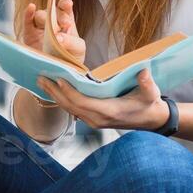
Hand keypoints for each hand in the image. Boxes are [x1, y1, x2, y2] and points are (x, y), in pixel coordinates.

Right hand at [20, 0, 86, 66]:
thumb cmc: (71, 58)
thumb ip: (72, 41)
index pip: (64, 7)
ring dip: (45, 18)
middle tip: (65, 25)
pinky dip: (27, 14)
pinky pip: (27, 22)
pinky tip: (31, 7)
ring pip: (39, 15)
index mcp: (66, 21)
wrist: (59, 73)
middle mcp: (52, 21)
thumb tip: (58, 38)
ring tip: (52, 29)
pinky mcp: (29, 35)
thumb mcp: (78, 49)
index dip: (65, 4)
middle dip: (58, 15)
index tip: (67, 5)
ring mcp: (40, 28)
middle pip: (52, 10)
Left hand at [35, 68, 170, 131]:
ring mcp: (94, 121)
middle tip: (40, 78)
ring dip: (56, 96)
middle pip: (70, 106)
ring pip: (70, 109)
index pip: (82, 103)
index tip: (58, 79)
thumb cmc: (149, 104)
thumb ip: (147, 83)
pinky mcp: (93, 119)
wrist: (152, 120)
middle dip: (55, 92)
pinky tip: (54, 91)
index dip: (69, 92)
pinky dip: (63, 100)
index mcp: (109, 111)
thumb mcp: (151, 93)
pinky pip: (74, 110)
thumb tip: (143, 72)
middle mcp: (98, 119)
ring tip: (43, 82)